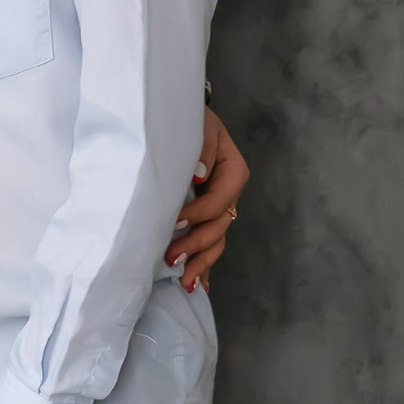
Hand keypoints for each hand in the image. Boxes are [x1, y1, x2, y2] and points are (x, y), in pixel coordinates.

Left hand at [167, 106, 248, 293]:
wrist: (182, 117)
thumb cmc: (189, 119)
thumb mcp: (199, 124)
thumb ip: (203, 149)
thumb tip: (198, 175)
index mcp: (233, 170)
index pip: (220, 199)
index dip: (199, 213)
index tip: (173, 221)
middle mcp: (229, 192)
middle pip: (219, 225)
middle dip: (197, 244)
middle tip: (171, 257)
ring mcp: (220, 206)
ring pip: (217, 239)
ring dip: (202, 262)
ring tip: (185, 283)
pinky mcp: (207, 215)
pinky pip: (210, 243)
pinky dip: (204, 264)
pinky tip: (197, 285)